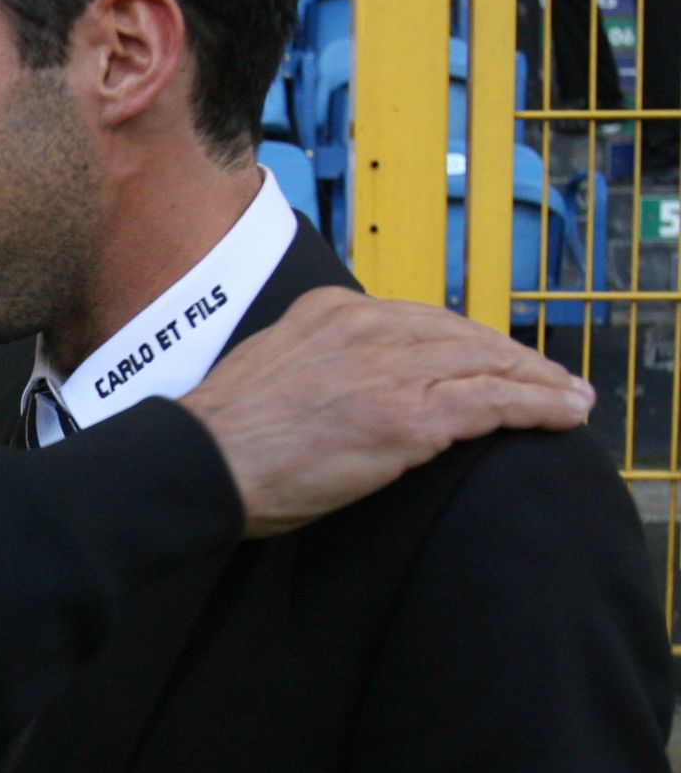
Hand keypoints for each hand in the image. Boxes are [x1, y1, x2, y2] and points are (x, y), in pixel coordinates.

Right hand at [180, 289, 593, 538]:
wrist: (202, 461)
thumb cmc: (223, 437)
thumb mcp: (272, 368)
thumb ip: (318, 363)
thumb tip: (347, 387)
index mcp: (330, 311)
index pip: (421, 318)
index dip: (468, 341)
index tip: (491, 359)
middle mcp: (366, 326)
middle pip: (464, 334)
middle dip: (513, 358)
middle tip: (549, 379)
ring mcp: (390, 368)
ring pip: (489, 363)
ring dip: (539, 382)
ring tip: (570, 398)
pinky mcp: (409, 414)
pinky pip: (494, 401)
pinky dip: (538, 406)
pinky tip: (564, 413)